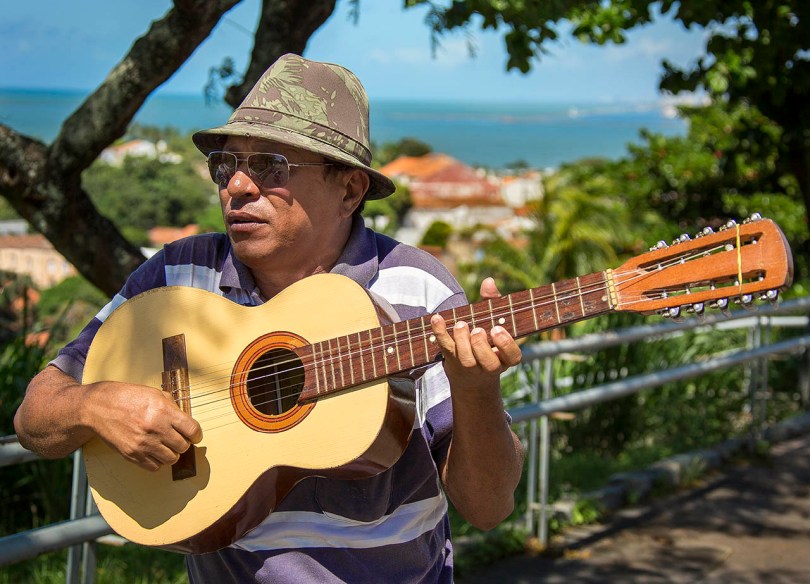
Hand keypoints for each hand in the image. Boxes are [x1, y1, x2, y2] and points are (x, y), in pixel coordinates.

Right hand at [85, 380, 202, 471]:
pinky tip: (154, 451)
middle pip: (183, 446)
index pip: (192, 430)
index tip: (195, 435)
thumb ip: (172, 406)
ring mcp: (143, 444)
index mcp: (163, 411)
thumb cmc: (125, 396)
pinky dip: (158, 461)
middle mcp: (155, 429)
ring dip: (171, 453)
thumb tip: (185, 420)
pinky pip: (155, 467)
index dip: (197, 434)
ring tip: (165, 445)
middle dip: (184, 443)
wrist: (97, 407)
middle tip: (177, 438)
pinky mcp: (132, 455)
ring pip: (171, 459)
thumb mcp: (153, 393)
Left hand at [430, 277, 521, 391]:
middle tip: (477, 330)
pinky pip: (445, 349)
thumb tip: (488, 281)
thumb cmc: (487, 340)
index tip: (496, 330)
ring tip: (460, 325)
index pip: (513, 356)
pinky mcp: (452, 362)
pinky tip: (437, 319)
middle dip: (481, 346)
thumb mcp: (493, 322)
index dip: (506, 345)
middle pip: (488, 363)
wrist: (469, 375)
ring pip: (467, 360)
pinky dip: (440, 333)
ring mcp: (470, 368)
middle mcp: (490, 367)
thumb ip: (493, 302)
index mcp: (506, 357)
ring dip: (462, 341)